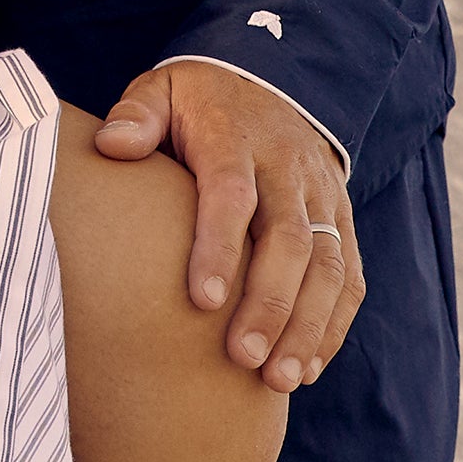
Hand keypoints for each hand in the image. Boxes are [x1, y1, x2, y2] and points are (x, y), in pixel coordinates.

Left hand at [94, 61, 363, 389]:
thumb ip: (137, 115)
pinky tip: (307, 368)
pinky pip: (351, 276)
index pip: (233, 192)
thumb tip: (111, 146)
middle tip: (243, 358)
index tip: (201, 301)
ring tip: (278, 381)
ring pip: (329, 265)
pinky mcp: (342, 219)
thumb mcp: (162, 91)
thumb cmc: (198, 103)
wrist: (270, 80)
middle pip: (289, 238)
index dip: (220, 246)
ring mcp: (322, 194)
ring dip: (308, 326)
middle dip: (270, 303)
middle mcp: (287, 167)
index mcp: (235, 135)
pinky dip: (333, 325)